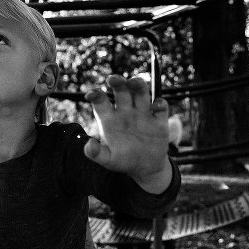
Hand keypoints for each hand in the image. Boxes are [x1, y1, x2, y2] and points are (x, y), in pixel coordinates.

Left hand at [84, 75, 171, 192]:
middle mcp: (125, 111)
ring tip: (135, 83)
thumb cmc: (123, 161)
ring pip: (141, 92)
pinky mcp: (159, 120)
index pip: (100, 101)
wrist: (145, 168)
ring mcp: (142, 113)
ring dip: (138, 84)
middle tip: (112, 80)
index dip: (95, 95)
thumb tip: (88, 145)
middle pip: (121, 90)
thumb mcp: (108, 160)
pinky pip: (160, 107)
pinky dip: (159, 104)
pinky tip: (156, 107)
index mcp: (110, 118)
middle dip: (117, 82)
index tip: (90, 94)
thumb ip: (96, 154)